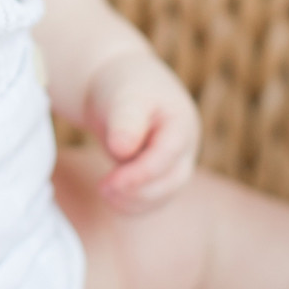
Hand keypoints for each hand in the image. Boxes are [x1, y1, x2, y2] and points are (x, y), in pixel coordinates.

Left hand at [83, 48, 200, 212]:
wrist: (115, 85)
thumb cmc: (121, 86)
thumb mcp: (124, 96)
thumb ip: (126, 120)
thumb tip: (122, 151)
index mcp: (181, 122)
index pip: (168, 155)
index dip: (142, 173)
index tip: (112, 182)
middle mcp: (184, 146)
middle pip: (172, 181)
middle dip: (139, 190)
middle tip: (104, 188)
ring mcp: (173, 162)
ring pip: (163, 194)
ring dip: (135, 201)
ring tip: (103, 190)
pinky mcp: (158, 174)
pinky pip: (151, 198)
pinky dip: (132, 203)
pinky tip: (110, 196)